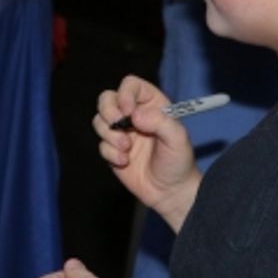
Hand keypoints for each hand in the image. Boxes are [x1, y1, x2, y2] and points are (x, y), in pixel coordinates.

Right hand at [95, 76, 200, 231]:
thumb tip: (135, 115)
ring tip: (126, 150)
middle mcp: (133, 115)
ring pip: (99, 120)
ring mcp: (121, 132)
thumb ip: (160, 122)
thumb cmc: (178, 162)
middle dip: (108, 112)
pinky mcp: (112, 149)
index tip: (127, 111)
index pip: (131, 85)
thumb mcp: (178, 139)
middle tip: (119, 126)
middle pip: (107, 98)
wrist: (170, 192)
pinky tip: (125, 162)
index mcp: (151, 105)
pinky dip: (110, 153)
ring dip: (109, 135)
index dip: (125, 93)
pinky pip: (100, 144)